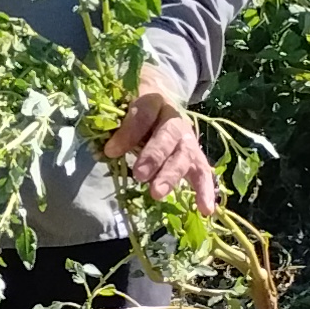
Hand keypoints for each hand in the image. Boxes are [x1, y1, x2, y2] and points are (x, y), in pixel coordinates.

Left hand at [101, 74, 217, 209]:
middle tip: (140, 175)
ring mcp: (187, 138)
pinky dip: (205, 190)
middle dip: (154, 156)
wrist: (162, 99)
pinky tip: (205, 209)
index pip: (143, 114)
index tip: (110, 151)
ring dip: (171, 175)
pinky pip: (203, 172)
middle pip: (167, 136)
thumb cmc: (137, 110)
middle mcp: (174, 119)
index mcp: (154, 102)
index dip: (128, 132)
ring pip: (185, 155)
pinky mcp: (195, 155)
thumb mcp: (124, 108)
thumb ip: (115, 125)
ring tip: (157, 193)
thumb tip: (104, 151)